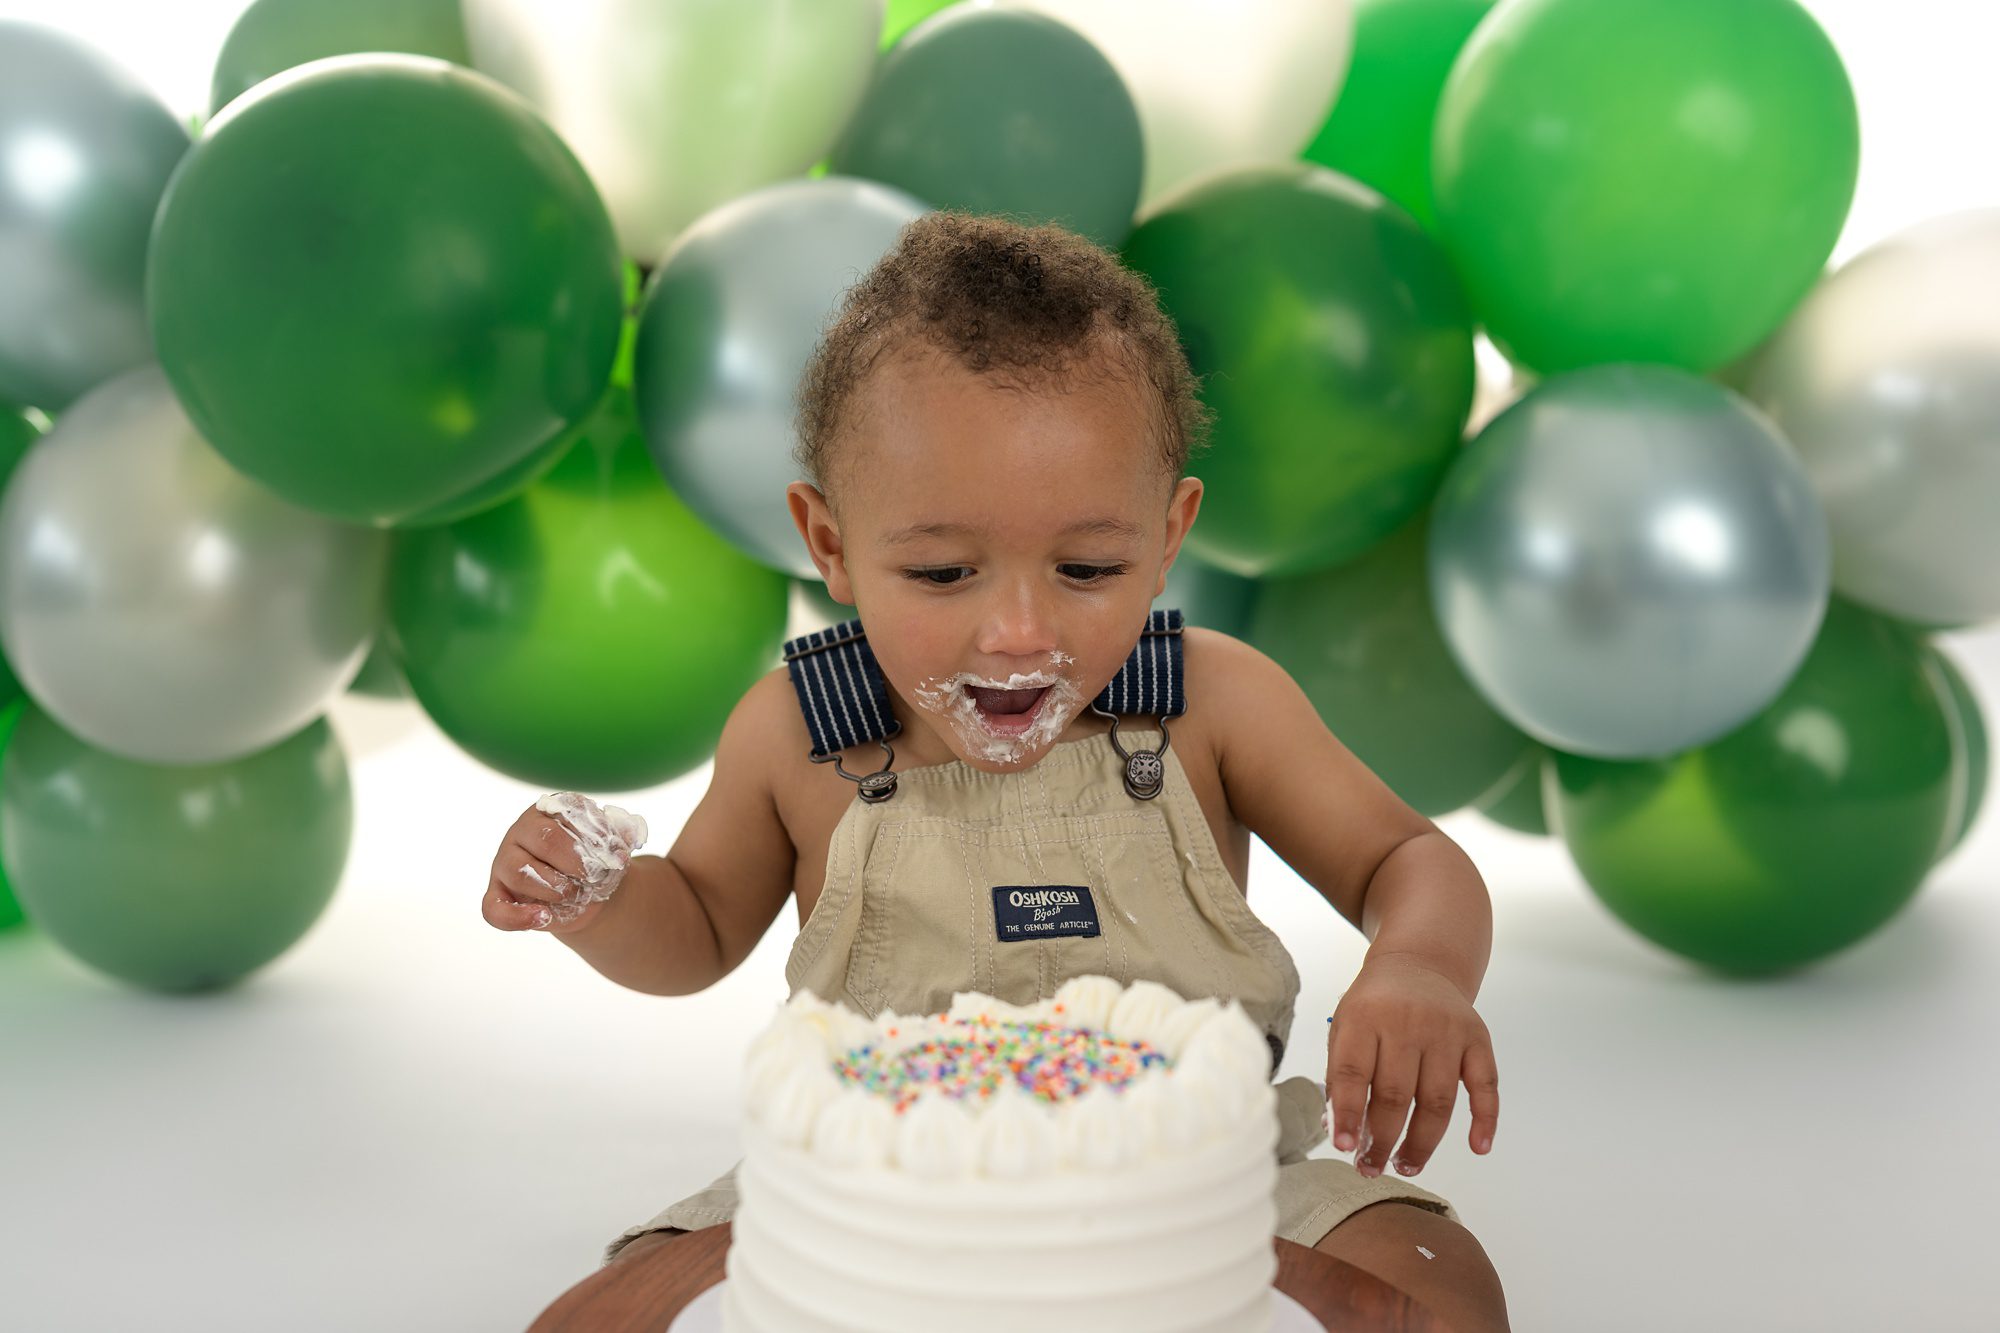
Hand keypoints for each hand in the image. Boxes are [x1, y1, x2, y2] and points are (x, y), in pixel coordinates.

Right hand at [481, 792, 647, 934]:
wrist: (587, 892)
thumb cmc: (596, 861)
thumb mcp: (611, 846)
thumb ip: (622, 836)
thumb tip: (632, 833)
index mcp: (549, 811)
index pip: (566, 814)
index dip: (593, 837)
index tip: (616, 856)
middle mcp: (521, 832)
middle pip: (543, 840)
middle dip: (575, 863)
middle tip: (593, 877)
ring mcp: (504, 863)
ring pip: (519, 873)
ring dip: (555, 888)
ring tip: (575, 894)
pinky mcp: (497, 894)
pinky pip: (494, 909)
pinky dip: (517, 917)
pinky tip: (543, 918)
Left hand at [1324, 951, 1498, 1179]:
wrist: (1418, 964)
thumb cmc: (1373, 1007)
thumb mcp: (1345, 1026)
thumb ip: (1340, 1075)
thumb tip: (1339, 1131)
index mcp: (1364, 1017)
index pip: (1352, 1073)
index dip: (1347, 1114)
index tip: (1344, 1149)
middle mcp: (1407, 1022)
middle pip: (1395, 1094)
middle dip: (1382, 1140)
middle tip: (1372, 1168)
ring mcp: (1446, 1031)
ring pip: (1437, 1100)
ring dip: (1422, 1143)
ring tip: (1405, 1166)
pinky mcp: (1478, 1038)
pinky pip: (1486, 1084)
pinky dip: (1486, 1119)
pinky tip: (1478, 1147)